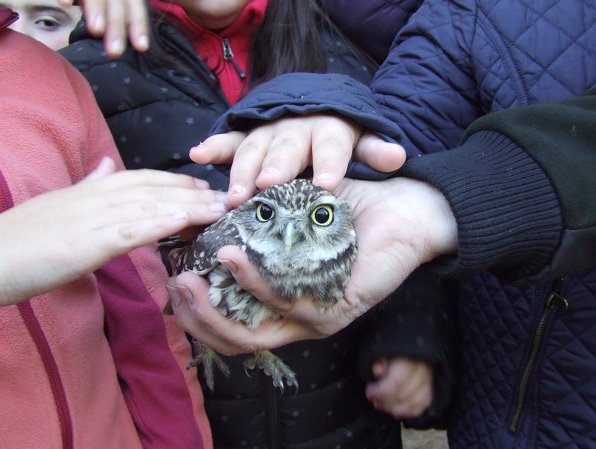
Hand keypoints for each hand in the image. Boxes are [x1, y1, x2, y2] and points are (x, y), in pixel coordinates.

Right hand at [0, 158, 226, 305]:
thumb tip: (104, 166)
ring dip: (188, 207)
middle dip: (193, 193)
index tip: (204, 187)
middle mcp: (95, 198)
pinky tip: (184, 222)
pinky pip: (129, 231)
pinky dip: (158, 224)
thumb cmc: (20, 238)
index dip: (177, 181)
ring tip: (219, 209)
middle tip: (226, 199)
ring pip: (149, 207)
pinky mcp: (86, 244)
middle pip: (154, 190)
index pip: (142, 179)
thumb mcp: (59, 204)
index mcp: (90, 190)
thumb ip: (87, 186)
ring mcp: (91, 219)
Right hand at [59, 0, 148, 56]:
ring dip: (97, 10)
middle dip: (117, 25)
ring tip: (97, 31)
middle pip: (117, 1)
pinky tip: (64, 4)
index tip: (141, 47)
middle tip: (115, 52)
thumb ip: (117, 10)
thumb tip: (123, 42)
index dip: (139, 25)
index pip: (135, 5)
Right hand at [167, 176, 456, 352]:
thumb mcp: (284, 213)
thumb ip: (245, 222)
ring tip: (190, 277)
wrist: (402, 208)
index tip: (171, 273)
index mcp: (280, 302)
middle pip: (232, 340)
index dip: (193, 308)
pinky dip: (252, 282)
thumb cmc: (345, 210)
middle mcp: (294, 317)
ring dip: (213, 311)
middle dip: (194, 317)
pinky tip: (232, 256)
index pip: (227, 324)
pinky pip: (284, 305)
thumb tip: (195, 218)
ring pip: (252, 337)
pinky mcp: (334, 311)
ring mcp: (314, 319)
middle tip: (175, 281)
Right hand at [189, 115, 405, 206]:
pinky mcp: (246, 136)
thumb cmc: (337, 135)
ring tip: (235, 196)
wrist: (311, 106)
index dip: (328, 162)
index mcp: (327, 130)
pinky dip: (214, 146)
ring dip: (242, 170)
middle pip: (286, 148)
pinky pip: (229, 141)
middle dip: (277, 165)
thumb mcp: (359, 140)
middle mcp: (295, 129)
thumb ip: (374, 150)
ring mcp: (267, 132)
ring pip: (254, 149)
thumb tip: (398, 156)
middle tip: (269, 186)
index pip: (331, 146)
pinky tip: (197, 155)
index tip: (325, 184)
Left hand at [365, 358, 433, 418]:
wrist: (410, 350)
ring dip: (394, 408)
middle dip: (385, 401)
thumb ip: (380, 361)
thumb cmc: (393, 352)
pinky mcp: (431, 390)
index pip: (396, 381)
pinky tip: (395, 413)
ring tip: (380, 406)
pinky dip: (407, 412)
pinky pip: (421, 406)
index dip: (380, 390)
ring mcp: (428, 381)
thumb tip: (378, 370)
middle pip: (404, 394)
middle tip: (373, 400)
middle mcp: (422, 371)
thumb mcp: (383, 352)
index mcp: (409, 359)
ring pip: (413, 402)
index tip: (369, 392)